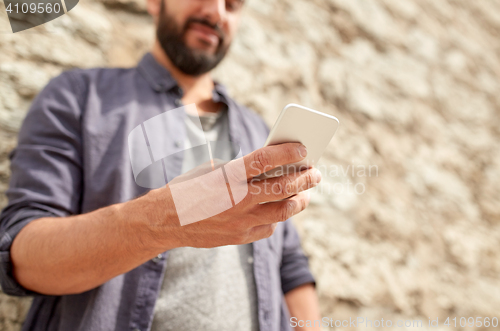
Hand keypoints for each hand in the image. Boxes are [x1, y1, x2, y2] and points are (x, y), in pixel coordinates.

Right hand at [151, 143, 321, 247]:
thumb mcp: (210, 170)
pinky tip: (279, 209)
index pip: (265, 160)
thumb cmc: (187, 189)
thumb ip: (240, 170)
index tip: (303, 149)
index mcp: (226, 176)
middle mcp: (236, 199)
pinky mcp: (240, 237)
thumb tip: (271, 169)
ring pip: (283, 211)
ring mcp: (240, 221)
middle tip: (315, 173)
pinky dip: (277, 217)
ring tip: (305, 193)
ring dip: (299, 200)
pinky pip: (269, 227)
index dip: (287, 153)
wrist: (164, 221)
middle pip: (282, 187)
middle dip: (304, 179)